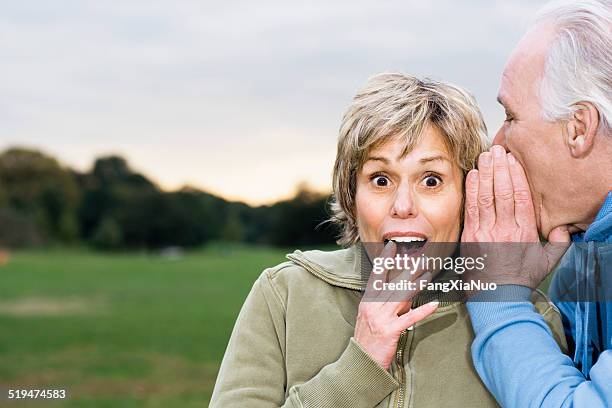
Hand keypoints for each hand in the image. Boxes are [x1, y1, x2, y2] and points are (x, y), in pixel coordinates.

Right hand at [354, 241, 437, 370]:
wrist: (361, 363)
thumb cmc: (368, 341)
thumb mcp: (372, 319)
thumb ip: (387, 306)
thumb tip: (406, 297)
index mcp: (367, 302)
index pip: (376, 276)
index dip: (384, 261)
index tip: (392, 247)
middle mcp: (372, 307)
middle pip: (392, 283)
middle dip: (406, 268)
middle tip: (419, 255)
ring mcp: (381, 318)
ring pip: (401, 296)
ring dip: (417, 284)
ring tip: (429, 273)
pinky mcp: (390, 331)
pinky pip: (410, 318)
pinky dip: (423, 311)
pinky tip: (435, 304)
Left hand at [460, 145, 569, 288]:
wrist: (496, 296)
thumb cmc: (520, 278)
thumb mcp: (546, 262)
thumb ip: (558, 243)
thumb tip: (564, 227)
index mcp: (524, 232)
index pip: (521, 197)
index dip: (517, 175)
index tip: (513, 160)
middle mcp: (505, 229)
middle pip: (503, 191)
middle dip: (500, 168)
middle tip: (498, 150)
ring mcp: (485, 232)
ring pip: (486, 196)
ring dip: (486, 173)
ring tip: (486, 156)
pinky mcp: (470, 235)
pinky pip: (471, 208)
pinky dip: (471, 190)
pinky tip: (473, 175)